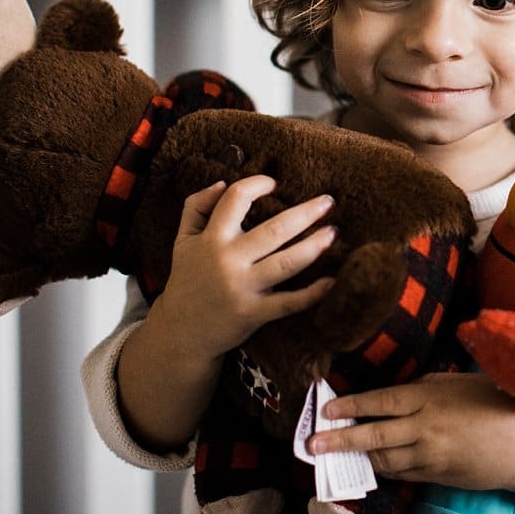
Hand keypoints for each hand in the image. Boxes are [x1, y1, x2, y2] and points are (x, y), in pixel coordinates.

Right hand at [148, 175, 337, 361]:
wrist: (181, 330)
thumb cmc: (188, 279)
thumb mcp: (183, 240)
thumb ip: (196, 207)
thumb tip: (222, 183)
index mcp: (211, 239)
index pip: (236, 199)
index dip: (258, 184)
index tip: (275, 183)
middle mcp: (228, 260)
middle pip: (275, 229)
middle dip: (306, 213)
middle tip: (329, 202)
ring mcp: (242, 287)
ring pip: (287, 262)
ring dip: (315, 246)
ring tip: (333, 233)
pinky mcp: (253, 313)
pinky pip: (289, 302)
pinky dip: (313, 293)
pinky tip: (332, 281)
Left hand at [308, 372, 514, 492]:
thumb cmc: (498, 405)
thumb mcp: (459, 385)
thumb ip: (426, 389)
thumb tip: (397, 395)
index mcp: (431, 398)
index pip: (381, 402)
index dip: (351, 406)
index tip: (327, 409)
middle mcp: (426, 427)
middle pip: (374, 436)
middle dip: (340, 440)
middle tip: (312, 444)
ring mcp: (431, 455)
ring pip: (385, 459)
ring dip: (358, 458)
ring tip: (334, 457)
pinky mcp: (438, 475)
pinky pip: (403, 472)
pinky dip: (385, 468)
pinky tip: (372, 465)